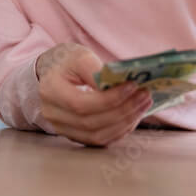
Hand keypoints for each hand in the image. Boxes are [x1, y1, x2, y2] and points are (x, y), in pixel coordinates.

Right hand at [36, 43, 152, 146]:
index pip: (81, 104)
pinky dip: (119, 131)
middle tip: (145, 96)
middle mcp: (52, 114)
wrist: (52, 73)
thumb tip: (119, 86)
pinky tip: (132, 117)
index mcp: (50, 91)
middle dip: (123, 111)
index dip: (110, 99)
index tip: (133, 86)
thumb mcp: (79, 56)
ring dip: (124, 123)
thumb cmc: (67, 62)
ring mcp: (61, 128)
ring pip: (96, 135)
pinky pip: (98, 140)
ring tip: (143, 105)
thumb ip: (95, 70)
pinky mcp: (73, 135)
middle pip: (90, 122)